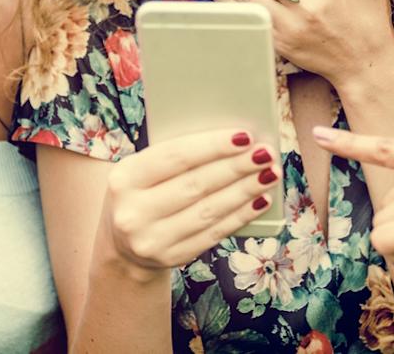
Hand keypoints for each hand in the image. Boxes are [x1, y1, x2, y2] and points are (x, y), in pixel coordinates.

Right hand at [101, 129, 280, 275]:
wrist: (122, 244)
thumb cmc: (142, 192)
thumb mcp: (142, 171)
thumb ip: (175, 156)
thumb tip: (234, 140)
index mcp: (124, 178)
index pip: (175, 157)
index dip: (213, 146)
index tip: (245, 136)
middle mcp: (133, 212)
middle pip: (197, 185)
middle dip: (236, 167)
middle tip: (266, 154)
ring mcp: (151, 239)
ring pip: (210, 210)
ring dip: (245, 191)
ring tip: (270, 174)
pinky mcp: (171, 258)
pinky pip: (215, 233)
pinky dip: (241, 215)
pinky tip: (260, 200)